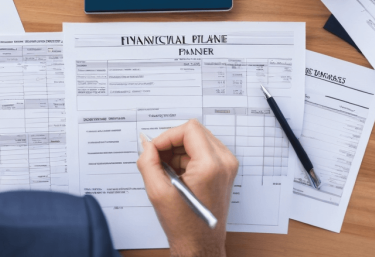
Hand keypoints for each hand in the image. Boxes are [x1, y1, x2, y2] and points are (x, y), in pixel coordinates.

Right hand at [137, 120, 237, 256]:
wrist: (200, 245)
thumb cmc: (185, 226)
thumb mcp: (158, 192)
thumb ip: (148, 162)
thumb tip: (147, 145)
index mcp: (211, 165)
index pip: (189, 129)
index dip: (167, 136)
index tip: (155, 149)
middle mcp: (224, 162)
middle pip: (194, 132)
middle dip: (172, 142)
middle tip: (158, 159)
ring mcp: (227, 166)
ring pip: (198, 140)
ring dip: (178, 150)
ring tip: (166, 170)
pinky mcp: (224, 170)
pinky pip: (203, 151)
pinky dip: (186, 157)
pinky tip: (175, 174)